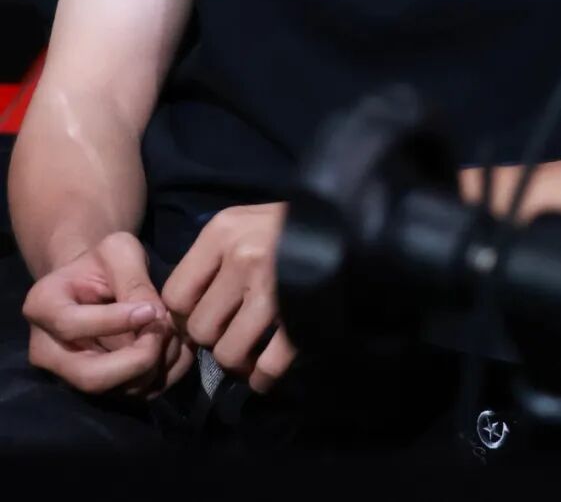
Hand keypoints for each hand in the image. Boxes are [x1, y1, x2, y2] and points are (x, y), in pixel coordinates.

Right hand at [23, 232, 192, 397]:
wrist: (96, 284)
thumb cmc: (104, 262)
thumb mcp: (118, 251)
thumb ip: (133, 280)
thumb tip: (154, 316)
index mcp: (42, 306)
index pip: (71, 325)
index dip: (114, 321)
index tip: (152, 310)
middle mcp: (48, 352)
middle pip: (91, 376)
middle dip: (137, 358)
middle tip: (165, 331)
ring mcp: (73, 376)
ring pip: (118, 391)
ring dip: (157, 365)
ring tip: (175, 332)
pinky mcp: (102, 389)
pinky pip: (138, 395)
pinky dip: (165, 374)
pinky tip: (177, 347)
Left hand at [162, 203, 295, 394]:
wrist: (345, 221)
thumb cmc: (287, 223)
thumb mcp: (243, 223)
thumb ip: (213, 258)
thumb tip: (183, 309)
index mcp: (223, 232)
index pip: (175, 294)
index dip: (185, 316)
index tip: (204, 317)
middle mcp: (242, 258)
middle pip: (200, 328)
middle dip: (214, 340)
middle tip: (231, 334)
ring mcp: (271, 289)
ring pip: (228, 353)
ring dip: (238, 361)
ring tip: (251, 352)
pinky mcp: (298, 315)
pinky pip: (268, 366)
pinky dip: (264, 378)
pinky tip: (266, 374)